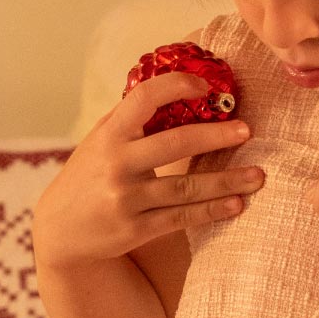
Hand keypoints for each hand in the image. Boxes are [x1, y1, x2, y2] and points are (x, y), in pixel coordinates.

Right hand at [32, 71, 261, 270]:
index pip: (145, 98)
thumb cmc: (89, 176)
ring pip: (187, 187)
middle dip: (217, 136)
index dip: (177, 86)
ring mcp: (127, 199)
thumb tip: (178, 88)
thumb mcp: (100, 141)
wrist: (60, 231)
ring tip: (257, 176)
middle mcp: (118, 164)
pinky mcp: (136, 229)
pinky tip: (236, 204)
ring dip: (227, 181)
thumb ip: (132, 119)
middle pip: (177, 143)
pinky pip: (183, 217)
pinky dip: (212, 210)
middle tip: (247, 131)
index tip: (206, 86)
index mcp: (110, 134)